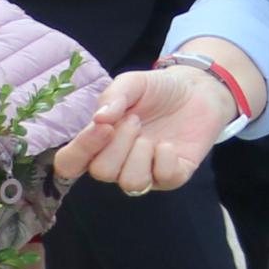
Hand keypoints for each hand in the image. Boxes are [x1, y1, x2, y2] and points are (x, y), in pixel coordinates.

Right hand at [54, 65, 235, 196]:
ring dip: (140, 156)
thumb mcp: (132, 83)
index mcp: (98, 143)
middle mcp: (119, 163)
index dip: (80, 150)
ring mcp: (147, 172)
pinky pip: (164, 179)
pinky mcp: (175, 175)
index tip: (103, 127)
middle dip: (119, 144)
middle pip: (101, 172)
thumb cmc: (158, 89)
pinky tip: (169, 144)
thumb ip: (113, 96)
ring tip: (150, 135)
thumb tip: (99, 118)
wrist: (198, 89)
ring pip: (131, 184)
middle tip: (135, 120)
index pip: (69, 163)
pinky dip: (166, 160)